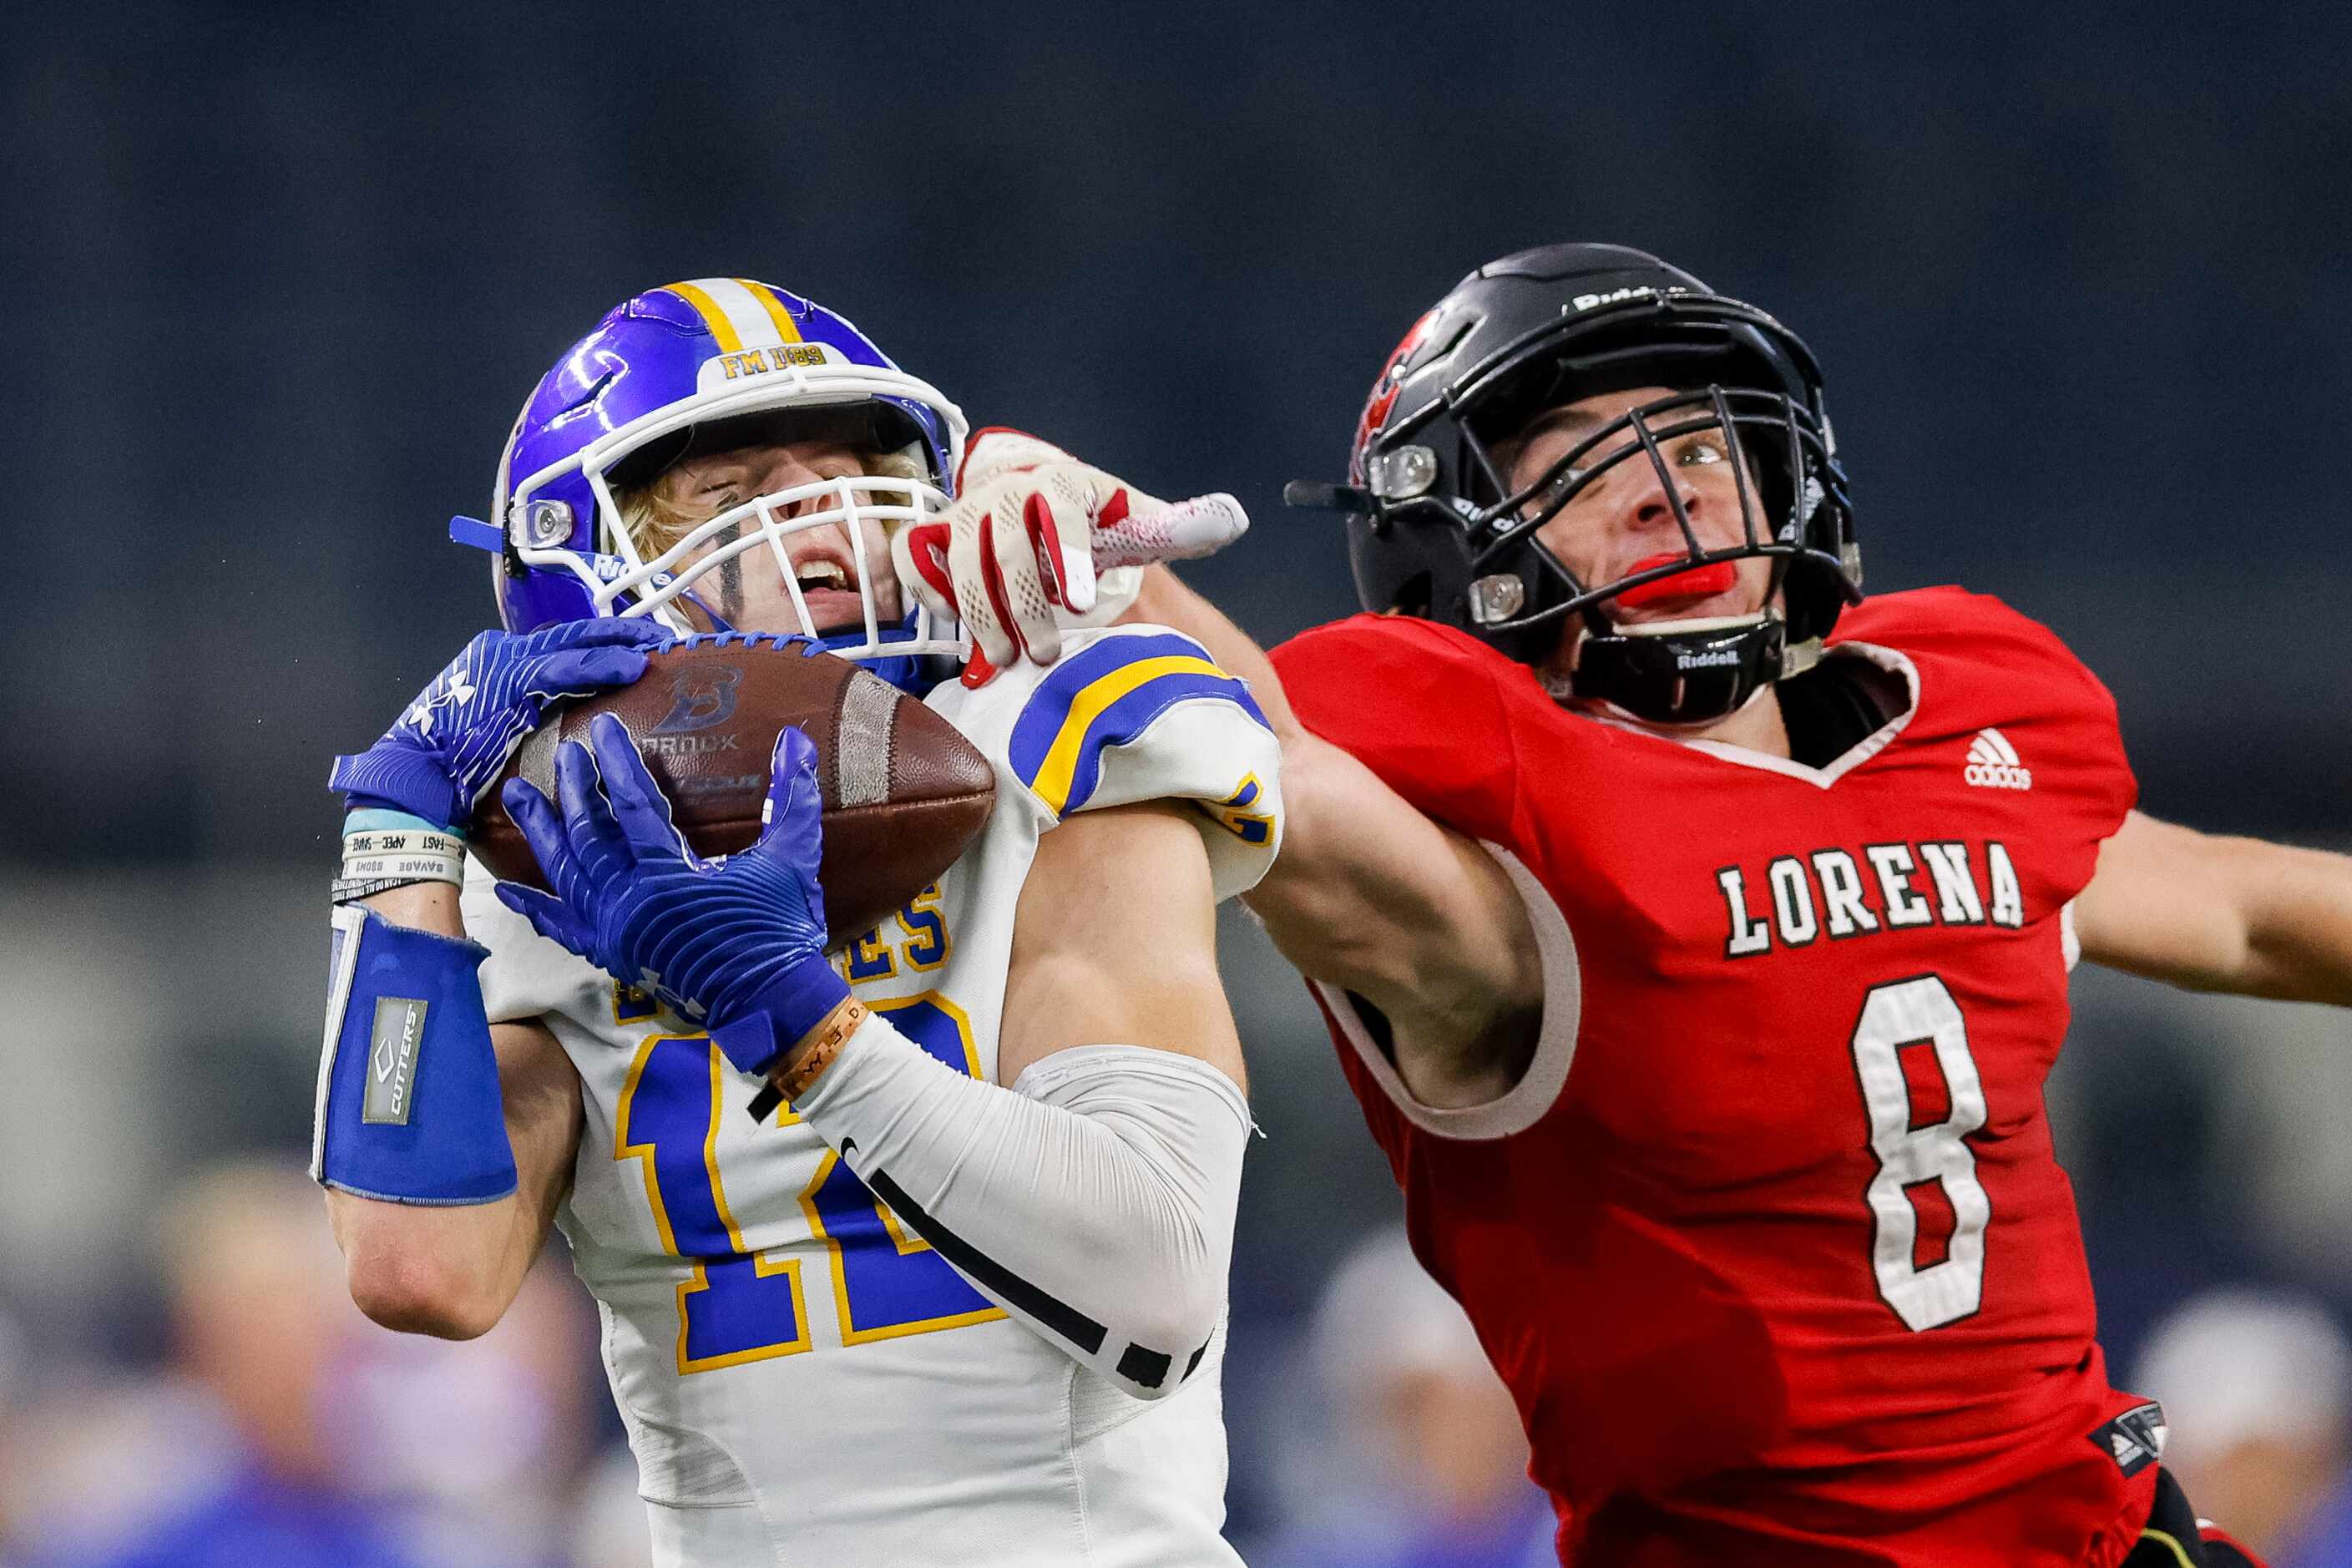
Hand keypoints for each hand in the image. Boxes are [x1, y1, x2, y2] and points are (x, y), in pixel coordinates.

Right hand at [329, 620, 672, 829]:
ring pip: (574, 645)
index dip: (604, 643)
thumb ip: (535, 710)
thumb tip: (573, 715)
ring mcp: (507, 663)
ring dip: (620, 644)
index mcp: (502, 658)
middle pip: (574, 635)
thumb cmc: (456, 759)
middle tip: (662, 635)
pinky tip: (631, 667)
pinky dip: (600, 666)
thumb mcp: (500, 723)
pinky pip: (565, 669)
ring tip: (658, 644)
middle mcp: (504, 651)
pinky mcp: (511, 683)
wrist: (416, 774)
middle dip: (620, 633)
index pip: (563, 643)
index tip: (639, 645)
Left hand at [493, 713, 848, 1075]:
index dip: (617, 764)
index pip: (633, 806)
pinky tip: (508, 891)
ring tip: (519, 796)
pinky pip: (565, 928)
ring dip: (543, 833)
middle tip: (564, 754)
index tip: (602, 729)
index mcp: (669, 877)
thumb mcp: (791, 861)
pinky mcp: (614, 955)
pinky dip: (537, 909)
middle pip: (589, 836)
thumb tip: (796, 741)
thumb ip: (792, 799)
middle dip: (574, 790)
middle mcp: (630, 903)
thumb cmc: (780, 932)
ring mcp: (616, 932)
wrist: (771, 1004)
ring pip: (568, 873)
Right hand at [891, 428, 1249, 668]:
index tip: (1083, 603)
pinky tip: (954, 625)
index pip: (1061, 513)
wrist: (1036, 502)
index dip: (1070, 556)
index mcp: (1062, 482)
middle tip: (1044, 655)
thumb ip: (1179, 526)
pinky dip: (931, 592)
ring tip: (1005, 660)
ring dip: (981, 615)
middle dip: (1025, 607)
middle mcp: (1006, 491)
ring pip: (961, 563)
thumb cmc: (1095, 521)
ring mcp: (964, 512)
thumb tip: (1235, 520)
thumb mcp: (1136, 520)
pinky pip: (919, 562)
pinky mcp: (934, 535)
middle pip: (1006, 550)